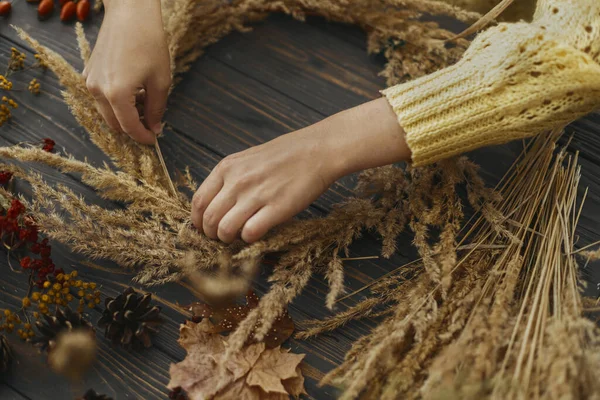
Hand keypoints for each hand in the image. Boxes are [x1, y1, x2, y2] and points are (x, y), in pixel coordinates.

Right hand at [83, 0, 170, 143]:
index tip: (154, 140)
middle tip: (152, 125)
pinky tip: (133, 91)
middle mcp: (97, 91)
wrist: (130, 14)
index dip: (144, 137)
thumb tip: (155, 128)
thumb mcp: (160, 81)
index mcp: (116, 95)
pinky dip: (115, 102)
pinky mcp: (89, 72)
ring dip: (124, 115)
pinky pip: (101, 97)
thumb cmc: (149, 44)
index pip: (130, 128)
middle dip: (133, 128)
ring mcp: (90, 81)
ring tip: (144, 104)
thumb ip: (157, 109)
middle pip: (115, 124)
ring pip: (106, 112)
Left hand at [191, 98, 410, 242]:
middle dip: (212, 235)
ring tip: (238, 237)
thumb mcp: (248, 158)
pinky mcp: (276, 208)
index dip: (199, 221)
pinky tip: (257, 233)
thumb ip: (230, 178)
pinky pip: (250, 233)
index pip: (198, 201)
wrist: (317, 151)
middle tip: (222, 238)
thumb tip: (215, 203)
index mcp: (227, 168)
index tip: (206, 228)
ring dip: (229, 239)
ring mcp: (256, 195)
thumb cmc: (285, 155)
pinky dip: (249, 239)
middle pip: (209, 219)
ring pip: (225, 230)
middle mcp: (237, 181)